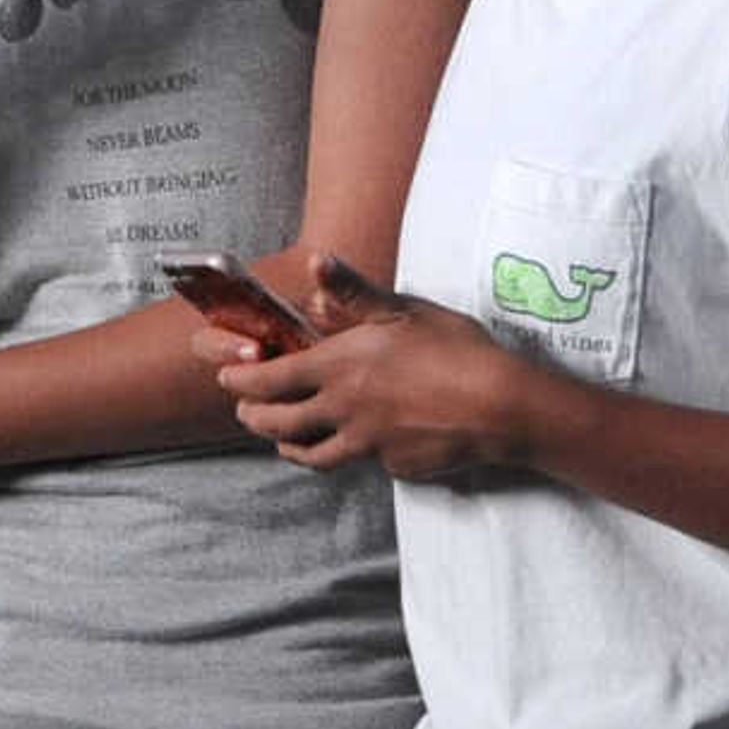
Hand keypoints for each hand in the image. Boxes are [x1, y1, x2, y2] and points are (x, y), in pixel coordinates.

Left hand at [206, 260, 521, 479]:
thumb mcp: (404, 309)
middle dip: (254, 417)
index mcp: (341, 365)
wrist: (501, 407)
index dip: (242, 380)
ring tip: (282, 441)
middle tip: (245, 411)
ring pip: (312, 453)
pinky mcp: (392, 466)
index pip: (272, 378)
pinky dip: (352, 453)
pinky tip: (360, 443)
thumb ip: (354, 292)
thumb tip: (317, 261)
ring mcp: (367, 443)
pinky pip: (362, 461)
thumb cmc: (457, 350)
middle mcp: (344, 408)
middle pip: (279, 423)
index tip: (226, 379)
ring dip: (288, 446)